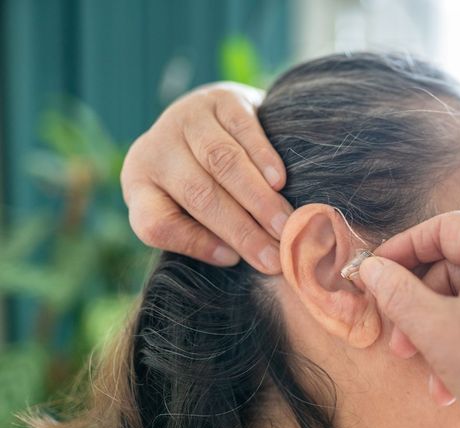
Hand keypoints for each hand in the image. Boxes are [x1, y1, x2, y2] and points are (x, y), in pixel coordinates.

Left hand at [121, 82, 293, 273]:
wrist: (213, 118)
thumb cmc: (205, 179)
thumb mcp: (187, 207)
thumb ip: (204, 234)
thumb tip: (243, 259)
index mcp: (139, 184)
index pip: (155, 223)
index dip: (194, 244)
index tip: (232, 260)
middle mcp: (156, 149)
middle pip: (198, 195)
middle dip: (241, 230)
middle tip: (274, 256)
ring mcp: (185, 118)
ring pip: (222, 163)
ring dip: (258, 199)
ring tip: (285, 225)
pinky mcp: (219, 99)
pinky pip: (243, 130)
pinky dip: (264, 158)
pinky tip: (280, 183)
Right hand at [358, 211, 459, 427]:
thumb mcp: (437, 330)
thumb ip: (397, 293)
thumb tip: (372, 270)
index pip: (442, 229)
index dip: (402, 251)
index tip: (374, 274)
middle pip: (455, 264)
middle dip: (421, 307)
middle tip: (398, 340)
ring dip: (441, 332)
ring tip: (426, 372)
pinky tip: (449, 381)